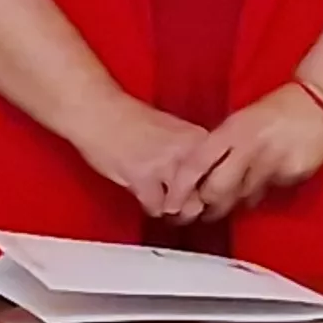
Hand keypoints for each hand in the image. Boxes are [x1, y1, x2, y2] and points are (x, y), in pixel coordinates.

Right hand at [75, 94, 215, 220]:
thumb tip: (206, 179)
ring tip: (170, 207)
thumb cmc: (130, 119)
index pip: (223, 173)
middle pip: (208, 194)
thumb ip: (191, 154)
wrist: (98, 111)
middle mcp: (187, 150)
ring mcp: (165, 165)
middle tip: (192, 209)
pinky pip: (157, 207)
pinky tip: (149, 201)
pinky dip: (153, 209)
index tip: (211, 196)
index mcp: (199, 137)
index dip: (217, 189)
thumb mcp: (174, 131)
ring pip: (186, 205)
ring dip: (177, 211)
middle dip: (200, 205)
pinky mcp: (141, 177)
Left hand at [178, 86, 322, 219]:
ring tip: (234, 198)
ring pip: (243, 196)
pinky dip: (263, 191)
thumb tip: (198, 181)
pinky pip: (270, 191)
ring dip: (235, 202)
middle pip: (217, 189)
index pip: (196, 164)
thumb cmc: (273, 113)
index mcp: (232, 130)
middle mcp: (250, 145)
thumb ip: (219, 149)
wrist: (316, 103)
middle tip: (204, 213)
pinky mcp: (294, 171)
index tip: (171, 207)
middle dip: (208, 206)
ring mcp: (273, 160)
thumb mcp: (239, 122)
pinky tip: (266, 179)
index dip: (180, 189)